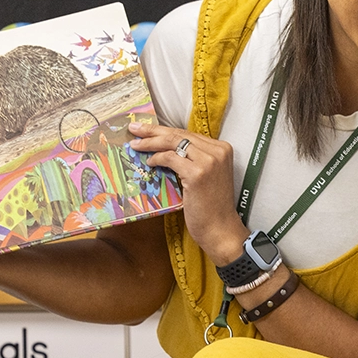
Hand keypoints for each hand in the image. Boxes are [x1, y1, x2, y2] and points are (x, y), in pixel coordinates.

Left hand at [127, 122, 248, 264]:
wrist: (220, 228)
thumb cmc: (211, 206)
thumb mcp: (206, 176)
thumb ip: (193, 159)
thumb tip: (164, 148)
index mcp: (222, 149)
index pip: (188, 134)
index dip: (165, 130)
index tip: (147, 129)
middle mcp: (217, 151)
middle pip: (179, 134)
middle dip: (153, 130)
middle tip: (134, 128)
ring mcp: (209, 161)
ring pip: (173, 143)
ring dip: (150, 143)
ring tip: (135, 145)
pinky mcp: (197, 173)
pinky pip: (170, 158)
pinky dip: (157, 158)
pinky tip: (149, 162)